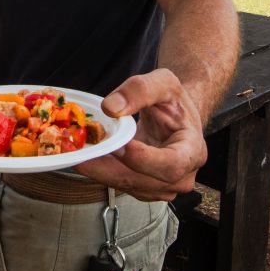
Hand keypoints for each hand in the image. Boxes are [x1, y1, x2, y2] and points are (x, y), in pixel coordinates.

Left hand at [74, 68, 207, 201]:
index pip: (171, 165)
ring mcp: (163, 187)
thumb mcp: (163, 82)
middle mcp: (181, 176)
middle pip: (142, 181)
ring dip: (100, 171)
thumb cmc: (174, 100)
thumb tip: (110, 107)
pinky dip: (101, 171)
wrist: (177, 116)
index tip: (118, 146)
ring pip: (127, 185)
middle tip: (81, 153)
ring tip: (77, 153)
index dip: (143, 159)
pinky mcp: (144, 188)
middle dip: (109, 167)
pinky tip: (87, 157)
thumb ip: (139, 90)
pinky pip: (120, 184)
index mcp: (192, 151)